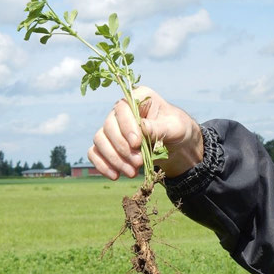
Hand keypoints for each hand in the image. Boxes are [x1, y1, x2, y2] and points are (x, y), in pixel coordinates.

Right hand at [88, 86, 202, 179]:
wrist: (178, 145)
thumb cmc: (178, 130)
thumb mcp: (175, 128)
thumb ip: (159, 127)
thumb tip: (143, 127)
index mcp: (138, 98)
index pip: (122, 108)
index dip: (126, 126)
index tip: (137, 144)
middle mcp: (121, 111)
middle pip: (108, 126)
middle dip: (122, 148)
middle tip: (138, 163)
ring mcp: (113, 128)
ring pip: (100, 140)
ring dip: (113, 159)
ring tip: (131, 173)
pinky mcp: (109, 145)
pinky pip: (95, 153)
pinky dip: (102, 165)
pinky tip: (115, 176)